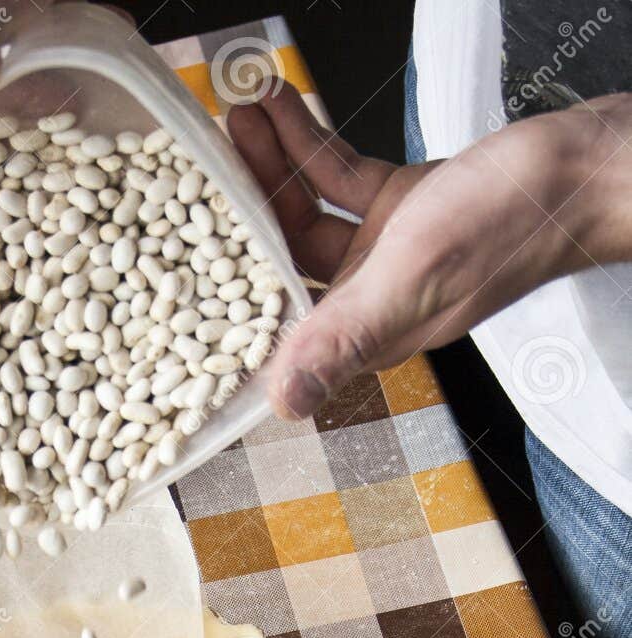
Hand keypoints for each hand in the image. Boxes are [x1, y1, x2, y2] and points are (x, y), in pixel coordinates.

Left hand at [228, 83, 631, 419]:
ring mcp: (388, 253)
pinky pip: (341, 178)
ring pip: (306, 213)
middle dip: (240, 212)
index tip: (179, 260)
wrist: (581, 170)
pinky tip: (286, 109)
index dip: (226, 298)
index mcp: (369, 333)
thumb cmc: (510, 225)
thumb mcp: (412, 279)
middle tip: (201, 163)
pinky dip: (312, 145)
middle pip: (281, 262)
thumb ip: (344, 339)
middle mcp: (371, 300)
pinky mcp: (406, 207)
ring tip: (238, 118)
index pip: (276, 326)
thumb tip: (283, 405)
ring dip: (271, 167)